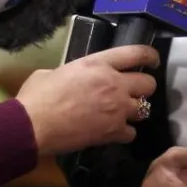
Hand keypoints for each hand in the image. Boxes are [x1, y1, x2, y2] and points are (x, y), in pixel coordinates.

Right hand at [16, 45, 159, 154]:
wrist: (33, 126)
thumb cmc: (36, 96)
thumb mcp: (52, 72)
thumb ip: (72, 72)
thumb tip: (72, 78)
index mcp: (98, 64)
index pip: (136, 52)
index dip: (150, 55)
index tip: (153, 60)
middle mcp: (114, 83)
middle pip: (148, 83)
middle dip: (144, 88)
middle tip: (133, 92)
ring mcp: (117, 108)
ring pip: (145, 109)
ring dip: (135, 111)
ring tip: (123, 113)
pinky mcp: (114, 131)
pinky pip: (131, 133)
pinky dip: (124, 133)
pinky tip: (114, 133)